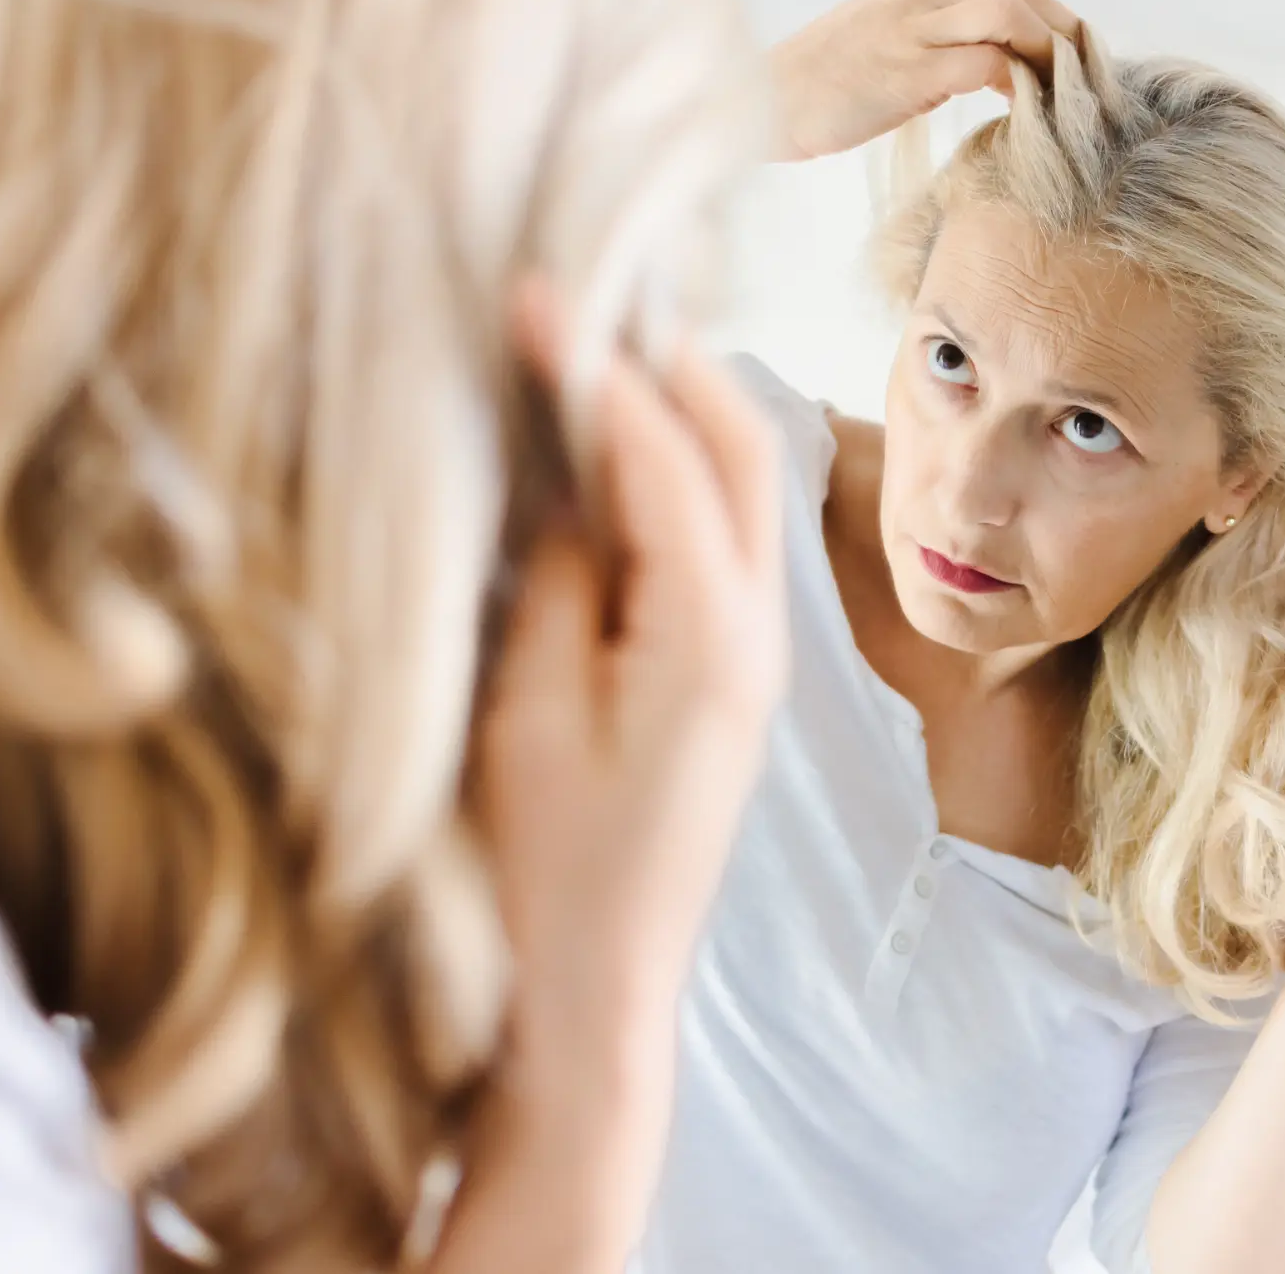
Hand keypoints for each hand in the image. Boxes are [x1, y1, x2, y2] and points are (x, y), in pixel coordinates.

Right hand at [477, 285, 786, 1046]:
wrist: (593, 990)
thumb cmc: (542, 872)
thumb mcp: (526, 712)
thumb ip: (562, 578)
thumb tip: (577, 477)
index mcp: (710, 638)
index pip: (663, 457)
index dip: (598, 367)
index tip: (537, 293)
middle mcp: (759, 635)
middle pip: (740, 452)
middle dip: (669, 364)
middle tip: (582, 305)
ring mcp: (756, 657)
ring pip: (741, 491)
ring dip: (680, 414)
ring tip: (594, 357)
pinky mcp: (730, 678)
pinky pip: (720, 540)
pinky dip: (675, 478)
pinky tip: (609, 460)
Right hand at [767, 0, 1079, 160]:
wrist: (758, 104)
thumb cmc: (817, 91)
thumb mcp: (882, 51)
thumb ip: (932, 47)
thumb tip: (988, 69)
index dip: (1052, 19)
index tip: (1070, 61)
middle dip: (1064, 32)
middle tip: (1084, 80)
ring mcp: (913, 29)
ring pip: (1011, 14)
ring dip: (1048, 52)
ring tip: (1060, 96)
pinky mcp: (907, 70)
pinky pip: (986, 63)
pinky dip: (1017, 84)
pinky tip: (1024, 112)